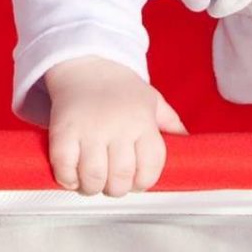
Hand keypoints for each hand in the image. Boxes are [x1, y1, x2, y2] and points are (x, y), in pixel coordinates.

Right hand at [43, 56, 187, 196]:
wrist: (83, 62)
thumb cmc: (118, 86)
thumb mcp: (152, 100)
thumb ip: (170, 123)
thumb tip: (187, 143)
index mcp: (142, 122)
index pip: (150, 167)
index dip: (143, 182)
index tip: (136, 183)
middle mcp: (118, 127)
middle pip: (121, 177)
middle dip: (116, 189)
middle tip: (111, 184)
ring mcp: (89, 129)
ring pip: (94, 176)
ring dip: (92, 187)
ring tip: (91, 183)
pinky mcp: (63, 130)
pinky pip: (64, 166)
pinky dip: (68, 179)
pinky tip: (71, 176)